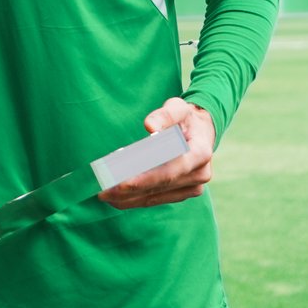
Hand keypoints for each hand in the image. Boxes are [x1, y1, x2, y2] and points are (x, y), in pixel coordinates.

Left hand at [98, 98, 215, 209]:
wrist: (203, 130)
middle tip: (104, 191)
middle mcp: (200, 174)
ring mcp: (194, 186)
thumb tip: (150, 126)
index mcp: (201, 152)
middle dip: (131, 190)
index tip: (121, 183)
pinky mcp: (185, 192)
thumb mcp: (177, 107)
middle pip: (160, 186)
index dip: (145, 179)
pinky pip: (158, 199)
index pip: (170, 170)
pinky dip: (137, 199)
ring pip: (157, 196)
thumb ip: (164, 115)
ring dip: (130, 198)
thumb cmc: (185, 117)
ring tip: (105, 195)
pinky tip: (118, 198)